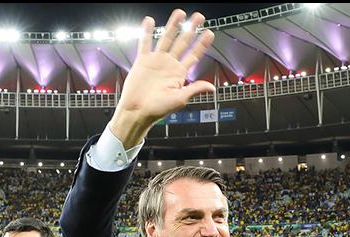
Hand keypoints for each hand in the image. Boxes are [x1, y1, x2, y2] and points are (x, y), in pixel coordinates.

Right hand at [109, 10, 215, 147]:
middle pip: (183, 42)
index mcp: (179, 74)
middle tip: (199, 16)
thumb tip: (212, 88)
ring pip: (166, 39)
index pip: (194, 55)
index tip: (210, 33)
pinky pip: (145, 43)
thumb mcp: (180, 99)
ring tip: (180, 13)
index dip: (202, 44)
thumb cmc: (158, 110)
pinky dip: (147, 32)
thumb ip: (195, 89)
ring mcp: (156, 61)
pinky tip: (149, 21)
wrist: (137, 112)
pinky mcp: (143, 61)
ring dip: (173, 26)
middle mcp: (169, 65)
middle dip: (191, 29)